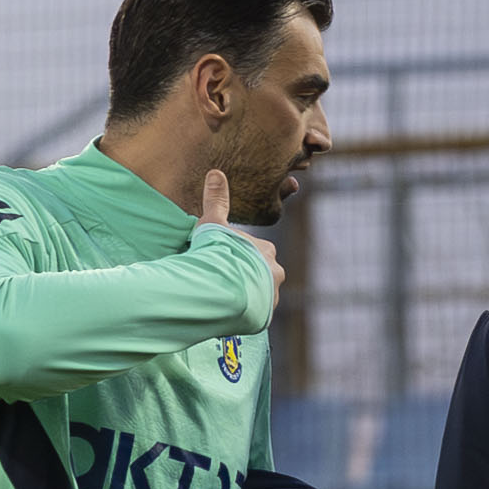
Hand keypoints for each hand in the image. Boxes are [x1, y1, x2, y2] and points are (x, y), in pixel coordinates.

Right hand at [201, 168, 286, 307]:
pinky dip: (245, 312)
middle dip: (245, 276)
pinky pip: (256, 313)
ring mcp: (272, 296)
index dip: (237, 254)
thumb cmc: (218, 253)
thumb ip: (216, 200)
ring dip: (246, 295)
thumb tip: (216, 172)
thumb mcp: (213, 223)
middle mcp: (275, 272)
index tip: (222, 259)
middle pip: (260, 273)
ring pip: (260, 294)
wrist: (222, 289)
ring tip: (224, 297)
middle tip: (222, 279)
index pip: (254, 251)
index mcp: (266, 250)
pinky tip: (229, 312)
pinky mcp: (265, 316)